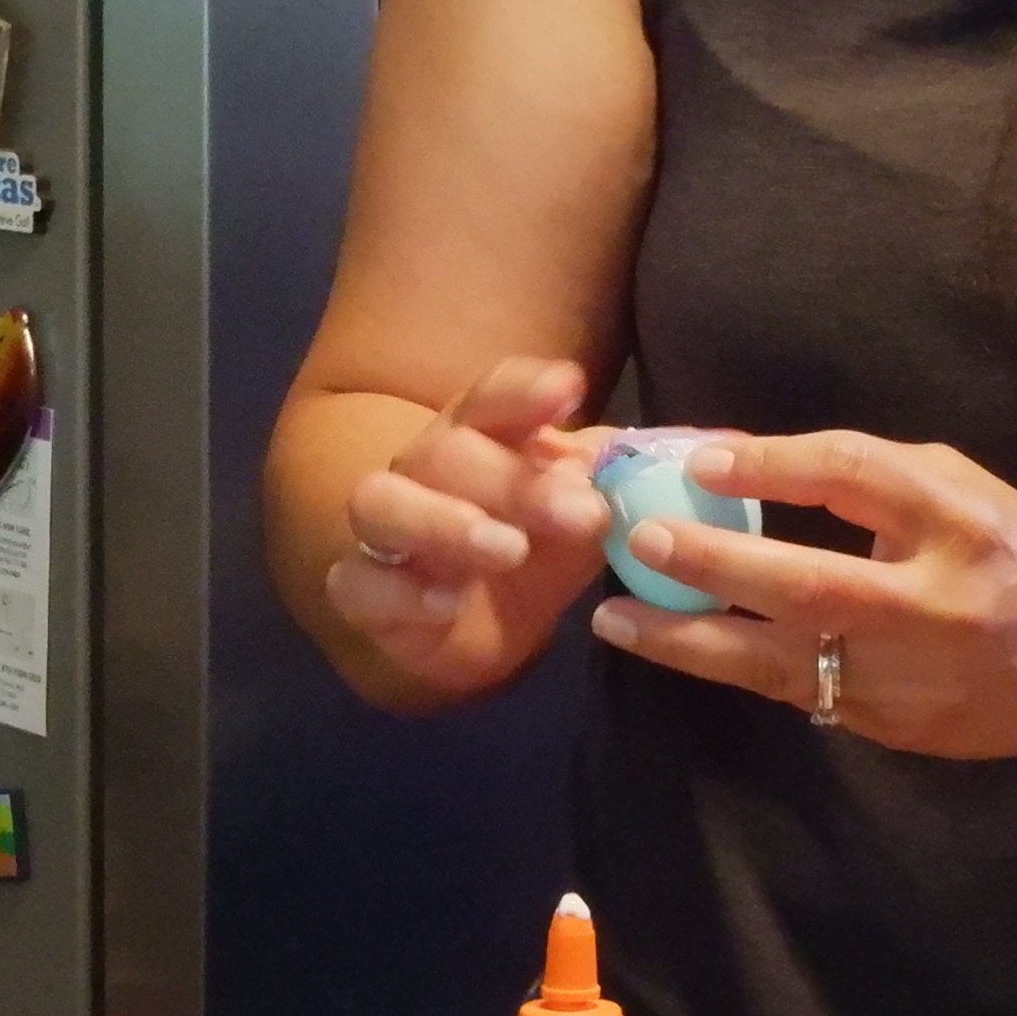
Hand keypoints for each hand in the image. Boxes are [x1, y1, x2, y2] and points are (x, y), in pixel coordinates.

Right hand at [323, 355, 617, 698]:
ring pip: (385, 503)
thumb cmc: (536, 545)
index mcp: (481, 434)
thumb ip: (609, 483)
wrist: (478, 626)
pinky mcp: (365, 590)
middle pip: (449, 451)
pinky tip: (448, 603)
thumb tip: (653, 461)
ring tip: (508, 548)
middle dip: (516, 480)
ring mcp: (387, 527)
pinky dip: (403, 592)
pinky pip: (363, 583)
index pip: (493, 396)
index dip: (526, 391)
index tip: (571, 389)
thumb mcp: (583, 512)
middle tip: (582, 513)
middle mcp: (425, 468)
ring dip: (446, 522)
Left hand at [585, 428, 1016, 760]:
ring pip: (784, 664)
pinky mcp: (896, 728)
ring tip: (613, 621)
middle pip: (810, 584)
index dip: (773, 465)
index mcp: (959, 521)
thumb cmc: (1012, 551)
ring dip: (689, 642)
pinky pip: (801, 694)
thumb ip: (861, 476)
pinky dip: (736, 669)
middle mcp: (935, 602)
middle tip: (636, 542)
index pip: (857, 479)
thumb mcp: (956, 488)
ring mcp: (914, 678)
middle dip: (714, 565)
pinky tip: (681, 648)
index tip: (699, 456)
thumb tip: (733, 462)